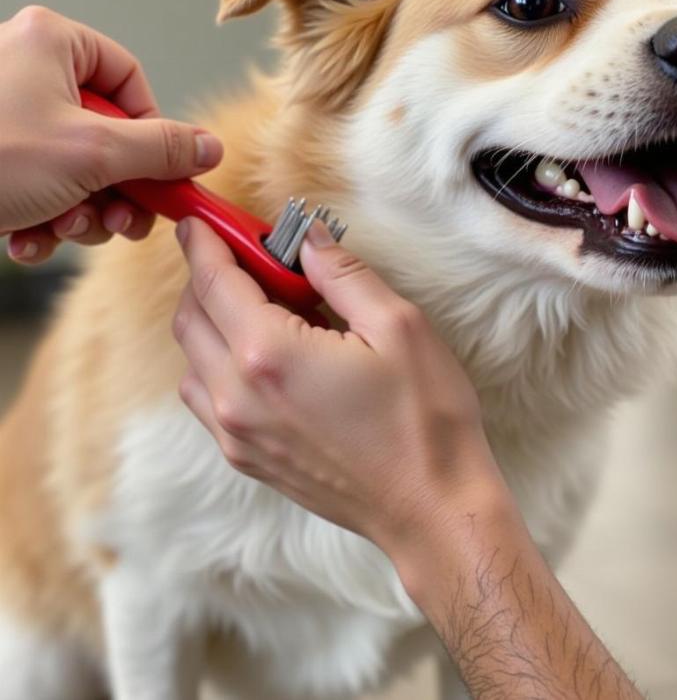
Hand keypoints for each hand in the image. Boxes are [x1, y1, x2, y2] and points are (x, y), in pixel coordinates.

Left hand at [1, 6, 223, 261]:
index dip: (153, 133)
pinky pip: (36, 185)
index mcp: (51, 45)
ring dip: (80, 212)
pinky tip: (28, 239)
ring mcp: (3, 118)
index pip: (130, 80)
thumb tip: (208, 148)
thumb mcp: (91, 153)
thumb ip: (162, 150)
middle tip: (121, 220)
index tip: (160, 176)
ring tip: (64, 229)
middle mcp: (26, 73)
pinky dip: (41, 219)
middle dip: (115, 189)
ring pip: (74, 168)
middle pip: (107, 133)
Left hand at [173, 218, 644, 698]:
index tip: (202, 222)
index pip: (215, 282)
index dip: (206, 243)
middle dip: (208, 277)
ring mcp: (237, 434)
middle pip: (192, 318)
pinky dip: (216, 362)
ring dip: (210, 321)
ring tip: (263, 306)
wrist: (430, 508)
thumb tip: (309, 240)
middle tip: (249, 257)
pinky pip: (206, 398)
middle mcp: (238, 396)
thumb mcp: (398, 326)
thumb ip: (343, 274)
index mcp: (270, 355)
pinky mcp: (247, 458)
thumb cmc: (423, 419)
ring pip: (192, 359)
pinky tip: (262, 355)